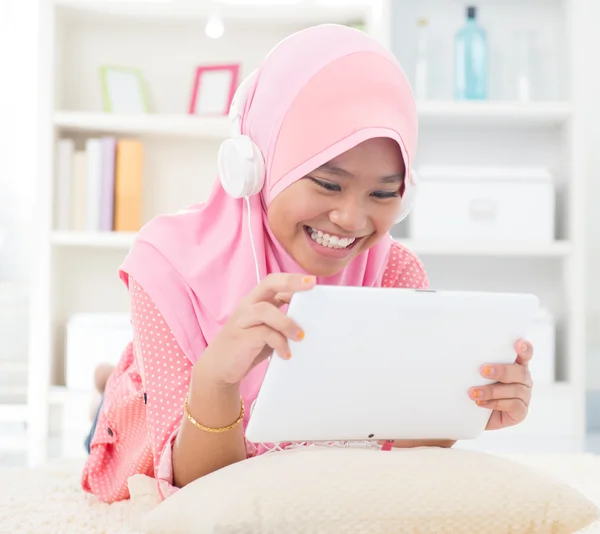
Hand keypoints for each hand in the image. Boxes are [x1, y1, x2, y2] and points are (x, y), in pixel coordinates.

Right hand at [199, 273, 315, 386]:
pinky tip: (285, 354)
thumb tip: (308, 319)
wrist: (219, 368)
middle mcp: (248, 306)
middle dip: (290, 282)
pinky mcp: (241, 337)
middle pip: (269, 284)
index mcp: (255, 301)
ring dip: (286, 323)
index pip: (274, 282)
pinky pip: (264, 334)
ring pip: (265, 310)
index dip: (293, 279)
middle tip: (311, 285)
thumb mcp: (267, 331)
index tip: (312, 281)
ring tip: (300, 337)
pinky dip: (279, 343)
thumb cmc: (247, 347)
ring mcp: (242, 320)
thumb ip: (281, 322)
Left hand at [469, 339, 533, 430]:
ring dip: (491, 391)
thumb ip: (480, 364)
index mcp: (516, 366)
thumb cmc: (477, 388)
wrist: (475, 415)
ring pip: (515, 390)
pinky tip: (481, 403)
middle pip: (520, 372)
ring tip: (474, 393)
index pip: (525, 355)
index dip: (525, 349)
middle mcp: (523, 379)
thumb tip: (464, 354)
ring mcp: (524, 396)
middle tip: (482, 371)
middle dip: (501, 371)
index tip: (518, 343)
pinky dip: (495, 403)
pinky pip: (513, 406)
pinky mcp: (521, 412)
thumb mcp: (477, 375)